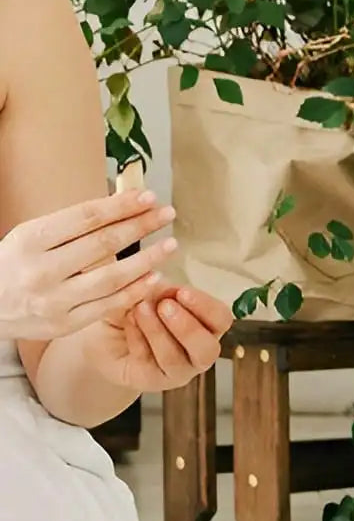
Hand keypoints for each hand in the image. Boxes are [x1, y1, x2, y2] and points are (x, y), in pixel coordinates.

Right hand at [0, 190, 175, 340]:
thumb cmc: (14, 265)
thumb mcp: (31, 237)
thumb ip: (71, 226)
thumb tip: (120, 205)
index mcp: (30, 240)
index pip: (85, 218)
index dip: (121, 206)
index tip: (148, 196)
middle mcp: (41, 270)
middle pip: (103, 244)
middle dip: (140, 226)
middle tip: (167, 214)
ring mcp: (54, 300)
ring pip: (112, 277)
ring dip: (147, 259)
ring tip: (170, 244)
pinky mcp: (65, 324)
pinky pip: (109, 305)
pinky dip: (136, 290)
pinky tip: (155, 276)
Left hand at [90, 286, 232, 392]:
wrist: (102, 334)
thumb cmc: (133, 310)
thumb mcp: (145, 292)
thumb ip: (156, 288)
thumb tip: (159, 279)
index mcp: (206, 327)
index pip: (220, 320)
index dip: (206, 307)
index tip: (182, 292)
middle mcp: (196, 353)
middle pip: (208, 349)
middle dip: (187, 327)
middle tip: (164, 306)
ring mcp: (175, 371)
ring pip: (175, 359)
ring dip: (157, 332)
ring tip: (138, 309)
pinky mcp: (149, 380)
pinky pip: (147, 362)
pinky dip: (137, 339)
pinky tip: (127, 321)